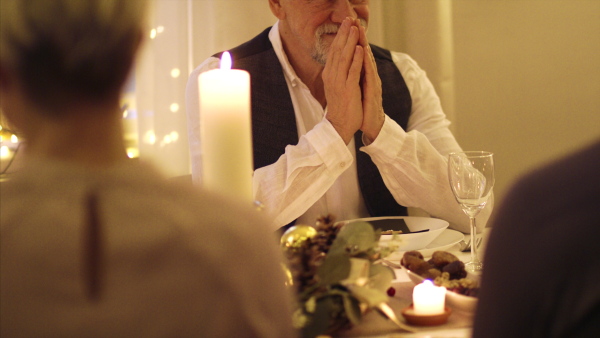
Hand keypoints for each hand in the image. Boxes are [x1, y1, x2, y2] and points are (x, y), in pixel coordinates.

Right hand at [322, 17, 363, 143]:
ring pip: (344, 58)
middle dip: (344, 34)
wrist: (339, 125)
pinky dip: (356, 59)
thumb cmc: (340, 106)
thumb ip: (338, 72)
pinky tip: (360, 48)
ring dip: (350, 42)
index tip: (345, 24)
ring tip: (355, 29)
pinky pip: (352, 71)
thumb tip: (341, 59)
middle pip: (338, 51)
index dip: (340, 36)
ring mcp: (339, 82)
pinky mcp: (348, 89)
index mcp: (329, 74)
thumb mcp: (336, 86)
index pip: (334, 51)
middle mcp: (331, 76)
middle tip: (349, 20)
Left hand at [357, 21, 384, 142]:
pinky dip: (367, 64)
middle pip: (364, 54)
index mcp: (363, 76)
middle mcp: (369, 77)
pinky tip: (364, 54)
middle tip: (355, 22)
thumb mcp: (356, 89)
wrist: (370, 125)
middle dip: (360, 38)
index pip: (359, 56)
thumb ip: (355, 76)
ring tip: (360, 32)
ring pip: (368, 61)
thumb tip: (349, 67)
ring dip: (364, 45)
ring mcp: (372, 83)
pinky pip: (370, 75)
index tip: (349, 27)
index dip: (354, 42)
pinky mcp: (373, 91)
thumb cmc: (363, 107)